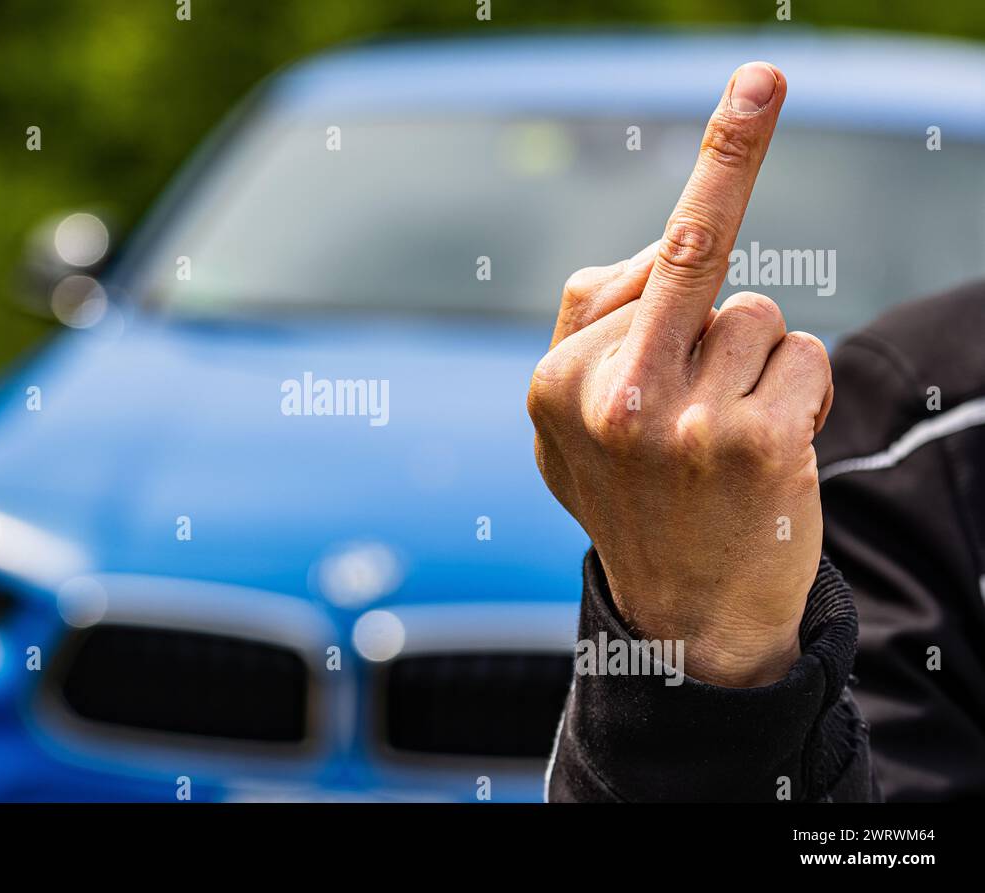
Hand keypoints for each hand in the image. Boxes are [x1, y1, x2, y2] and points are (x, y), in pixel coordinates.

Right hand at [527, 62, 833, 686]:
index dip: (710, 174)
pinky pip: (801, 356)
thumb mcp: (569, 426)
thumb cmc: (634, 498)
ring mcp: (680, 419)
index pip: (636, 265)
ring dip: (756, 364)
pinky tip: (763, 456)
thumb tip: (673, 242)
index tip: (754, 83)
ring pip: (757, 315)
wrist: (683, 616)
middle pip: (699, 259)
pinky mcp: (751, 442)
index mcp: (555, 382)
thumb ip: (594, 327)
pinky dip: (798, 394)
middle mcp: (608, 394)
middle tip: (760, 78)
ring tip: (724, 437)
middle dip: (733, 152)